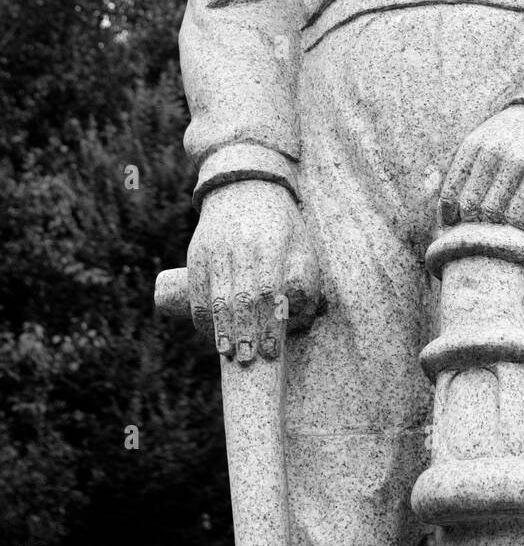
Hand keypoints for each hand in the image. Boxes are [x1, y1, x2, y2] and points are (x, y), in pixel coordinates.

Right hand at [187, 180, 320, 362]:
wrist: (244, 186)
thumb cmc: (280, 225)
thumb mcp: (301, 243)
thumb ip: (304, 279)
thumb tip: (298, 318)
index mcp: (271, 243)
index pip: (269, 290)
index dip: (269, 323)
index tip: (272, 350)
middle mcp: (240, 245)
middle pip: (240, 297)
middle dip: (244, 333)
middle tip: (249, 360)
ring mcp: (214, 249)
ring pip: (215, 297)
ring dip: (221, 330)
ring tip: (229, 355)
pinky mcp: (196, 254)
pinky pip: (196, 291)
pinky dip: (202, 317)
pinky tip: (212, 335)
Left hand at [438, 104, 523, 241]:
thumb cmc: (510, 142)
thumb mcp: (481, 144)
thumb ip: (462, 172)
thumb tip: (444, 216)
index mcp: (474, 146)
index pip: (450, 193)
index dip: (450, 216)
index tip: (456, 225)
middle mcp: (495, 153)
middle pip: (471, 206)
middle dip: (473, 223)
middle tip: (482, 230)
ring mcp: (520, 165)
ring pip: (494, 213)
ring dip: (496, 227)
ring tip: (501, 230)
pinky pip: (518, 216)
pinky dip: (517, 226)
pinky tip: (520, 224)